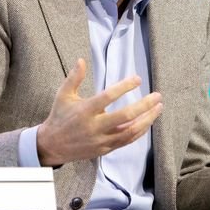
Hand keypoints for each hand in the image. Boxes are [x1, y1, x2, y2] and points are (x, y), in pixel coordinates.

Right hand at [37, 59, 162, 166]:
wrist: (52, 146)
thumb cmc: (59, 116)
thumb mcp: (63, 95)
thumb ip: (74, 78)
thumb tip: (81, 60)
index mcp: (85, 111)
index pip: (108, 97)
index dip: (124, 87)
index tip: (137, 79)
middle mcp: (94, 126)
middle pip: (125, 116)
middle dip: (144, 106)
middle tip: (157, 96)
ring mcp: (101, 140)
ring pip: (129, 131)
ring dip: (146, 120)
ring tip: (158, 108)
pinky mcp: (104, 149)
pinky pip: (126, 141)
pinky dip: (139, 132)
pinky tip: (147, 122)